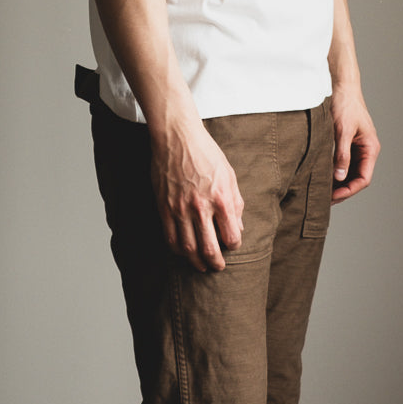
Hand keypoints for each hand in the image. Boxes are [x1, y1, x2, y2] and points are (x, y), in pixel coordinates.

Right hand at [150, 122, 244, 271]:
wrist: (177, 137)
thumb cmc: (205, 152)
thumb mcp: (229, 174)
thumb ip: (236, 202)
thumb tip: (238, 226)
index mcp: (221, 198)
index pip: (231, 236)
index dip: (233, 244)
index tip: (232, 243)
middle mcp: (201, 207)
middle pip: (209, 249)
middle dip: (215, 263)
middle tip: (218, 267)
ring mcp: (180, 209)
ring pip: (188, 248)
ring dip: (196, 262)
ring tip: (201, 265)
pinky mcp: (164, 207)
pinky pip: (170, 237)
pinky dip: (178, 250)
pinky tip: (184, 251)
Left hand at [330, 85, 379, 204]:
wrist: (341, 85)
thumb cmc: (345, 104)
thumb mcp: (342, 131)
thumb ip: (342, 154)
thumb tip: (339, 177)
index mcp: (370, 148)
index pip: (363, 179)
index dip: (349, 190)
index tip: (333, 196)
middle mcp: (366, 150)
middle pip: (356, 178)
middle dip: (342, 190)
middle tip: (325, 198)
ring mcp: (357, 146)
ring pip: (349, 171)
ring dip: (337, 182)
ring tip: (322, 190)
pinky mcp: (347, 142)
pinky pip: (342, 162)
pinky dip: (334, 170)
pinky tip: (322, 175)